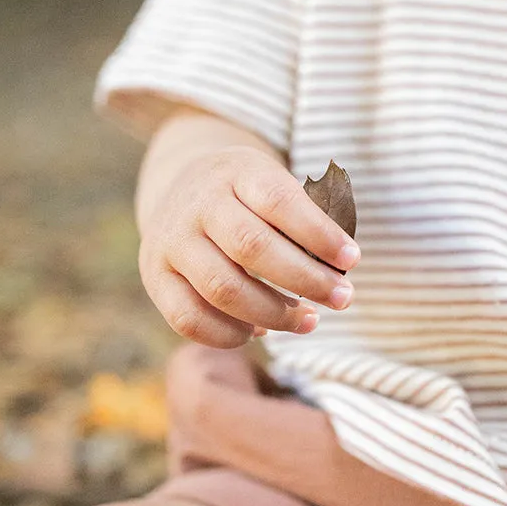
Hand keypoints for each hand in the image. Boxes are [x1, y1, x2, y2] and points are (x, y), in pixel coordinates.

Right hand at [138, 146, 359, 349]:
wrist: (180, 190)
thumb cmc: (247, 196)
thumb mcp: (272, 184)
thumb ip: (304, 219)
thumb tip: (338, 271)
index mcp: (235, 171)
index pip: (278, 201)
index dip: (318, 234)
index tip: (352, 259)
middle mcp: (197, 203)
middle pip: (251, 247)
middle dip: (305, 280)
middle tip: (342, 298)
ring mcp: (170, 241)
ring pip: (222, 288)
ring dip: (274, 314)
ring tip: (309, 321)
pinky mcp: (154, 278)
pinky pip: (189, 319)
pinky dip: (230, 335)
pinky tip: (260, 332)